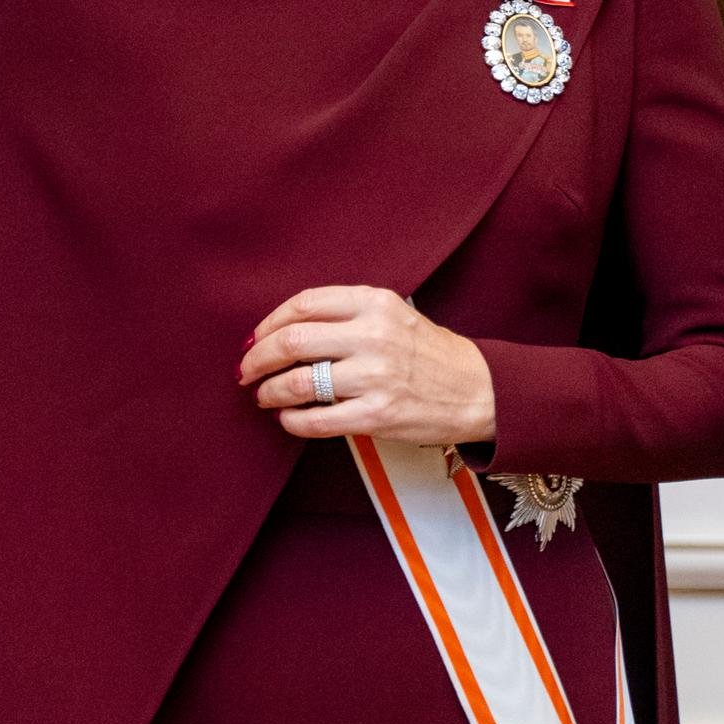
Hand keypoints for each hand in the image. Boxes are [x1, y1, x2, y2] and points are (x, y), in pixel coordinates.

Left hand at [242, 286, 495, 445]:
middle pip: (292, 342)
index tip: (254, 339)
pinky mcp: (378, 416)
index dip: (269, 323)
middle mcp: (374, 335)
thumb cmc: (428, 353)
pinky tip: (288, 419)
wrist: (477, 390)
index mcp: (375, 302)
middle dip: (258, 359)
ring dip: (270, 391)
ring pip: (298, 382)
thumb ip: (346, 315)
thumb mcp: (393, 315)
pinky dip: (293, 421)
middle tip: (245, 371)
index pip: (304, 305)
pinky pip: (317, 420)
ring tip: (264, 396)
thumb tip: (282, 331)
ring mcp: (376, 377)